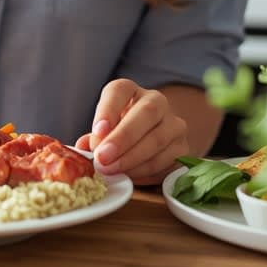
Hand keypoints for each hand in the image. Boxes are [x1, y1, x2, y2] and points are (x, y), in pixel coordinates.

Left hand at [74, 78, 188, 184]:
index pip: (120, 90)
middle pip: (145, 113)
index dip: (108, 110)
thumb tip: (83, 148)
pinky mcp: (183, 147)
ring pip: (157, 138)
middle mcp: (156, 101)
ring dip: (132, 158)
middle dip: (122, 138)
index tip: (97, 131)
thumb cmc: (120, 132)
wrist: (154, 138)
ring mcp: (174, 123)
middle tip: (102, 158)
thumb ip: (95, 137)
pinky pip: (166, 159)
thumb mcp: (105, 129)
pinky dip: (145, 170)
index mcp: (130, 91)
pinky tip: (130, 176)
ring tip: (112, 171)